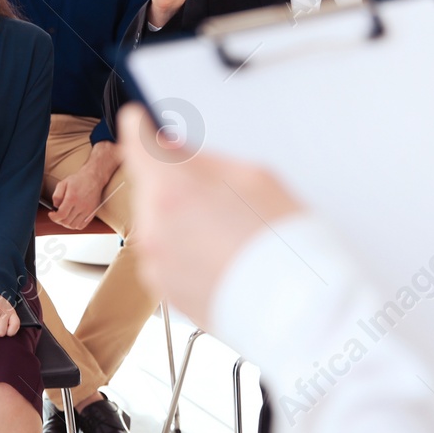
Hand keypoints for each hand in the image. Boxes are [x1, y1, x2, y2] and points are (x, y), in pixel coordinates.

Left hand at [48, 170, 106, 229]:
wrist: (94, 178)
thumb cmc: (78, 180)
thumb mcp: (63, 183)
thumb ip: (56, 196)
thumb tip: (55, 208)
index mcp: (72, 198)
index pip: (61, 215)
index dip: (54, 217)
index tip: (51, 214)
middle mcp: (81, 206)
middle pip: (67, 222)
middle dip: (59, 220)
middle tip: (57, 215)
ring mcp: (87, 211)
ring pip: (74, 226)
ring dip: (66, 223)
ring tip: (64, 216)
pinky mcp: (92, 213)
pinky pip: (81, 226)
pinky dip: (75, 225)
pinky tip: (72, 218)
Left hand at [119, 107, 301, 330]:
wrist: (298, 311)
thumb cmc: (284, 246)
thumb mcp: (253, 176)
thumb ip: (203, 158)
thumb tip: (174, 149)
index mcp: (171, 190)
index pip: (136, 140)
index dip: (142, 126)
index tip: (143, 121)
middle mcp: (153, 228)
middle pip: (148, 185)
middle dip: (172, 181)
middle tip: (214, 192)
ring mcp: (155, 264)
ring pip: (156, 222)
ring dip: (178, 218)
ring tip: (225, 231)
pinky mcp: (164, 291)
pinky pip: (165, 256)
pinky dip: (184, 251)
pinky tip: (220, 255)